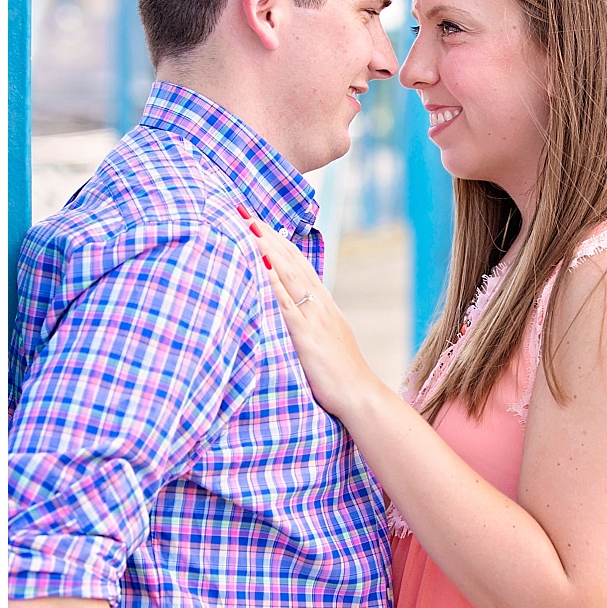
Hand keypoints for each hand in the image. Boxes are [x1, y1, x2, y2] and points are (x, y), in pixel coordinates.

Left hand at [240, 210, 381, 422]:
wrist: (361, 396)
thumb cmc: (342, 376)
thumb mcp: (326, 342)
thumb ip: (310, 325)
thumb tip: (292, 317)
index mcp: (324, 305)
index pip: (298, 264)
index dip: (279, 241)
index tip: (259, 222)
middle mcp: (320, 305)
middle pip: (291, 261)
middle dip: (268, 235)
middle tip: (245, 211)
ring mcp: (314, 318)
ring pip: (288, 275)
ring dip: (267, 249)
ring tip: (248, 226)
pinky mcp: (306, 336)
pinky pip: (286, 303)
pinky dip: (272, 281)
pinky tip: (259, 265)